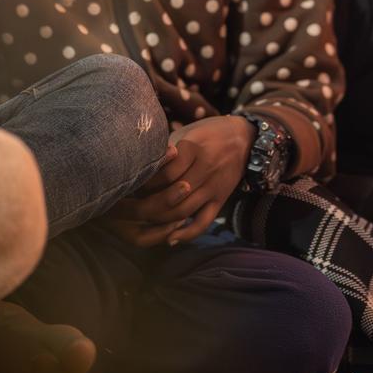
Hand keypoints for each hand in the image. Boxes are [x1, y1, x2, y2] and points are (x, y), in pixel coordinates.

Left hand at [107, 116, 252, 245]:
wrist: (244, 138)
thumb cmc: (206, 133)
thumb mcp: (185, 134)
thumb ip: (164, 151)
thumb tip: (135, 166)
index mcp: (193, 148)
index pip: (163, 174)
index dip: (144, 183)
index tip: (130, 185)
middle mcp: (205, 168)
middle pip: (170, 195)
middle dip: (146, 205)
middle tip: (128, 208)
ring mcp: (213, 187)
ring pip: (183, 211)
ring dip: (161, 219)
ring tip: (142, 221)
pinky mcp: (220, 200)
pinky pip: (203, 222)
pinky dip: (186, 234)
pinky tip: (170, 239)